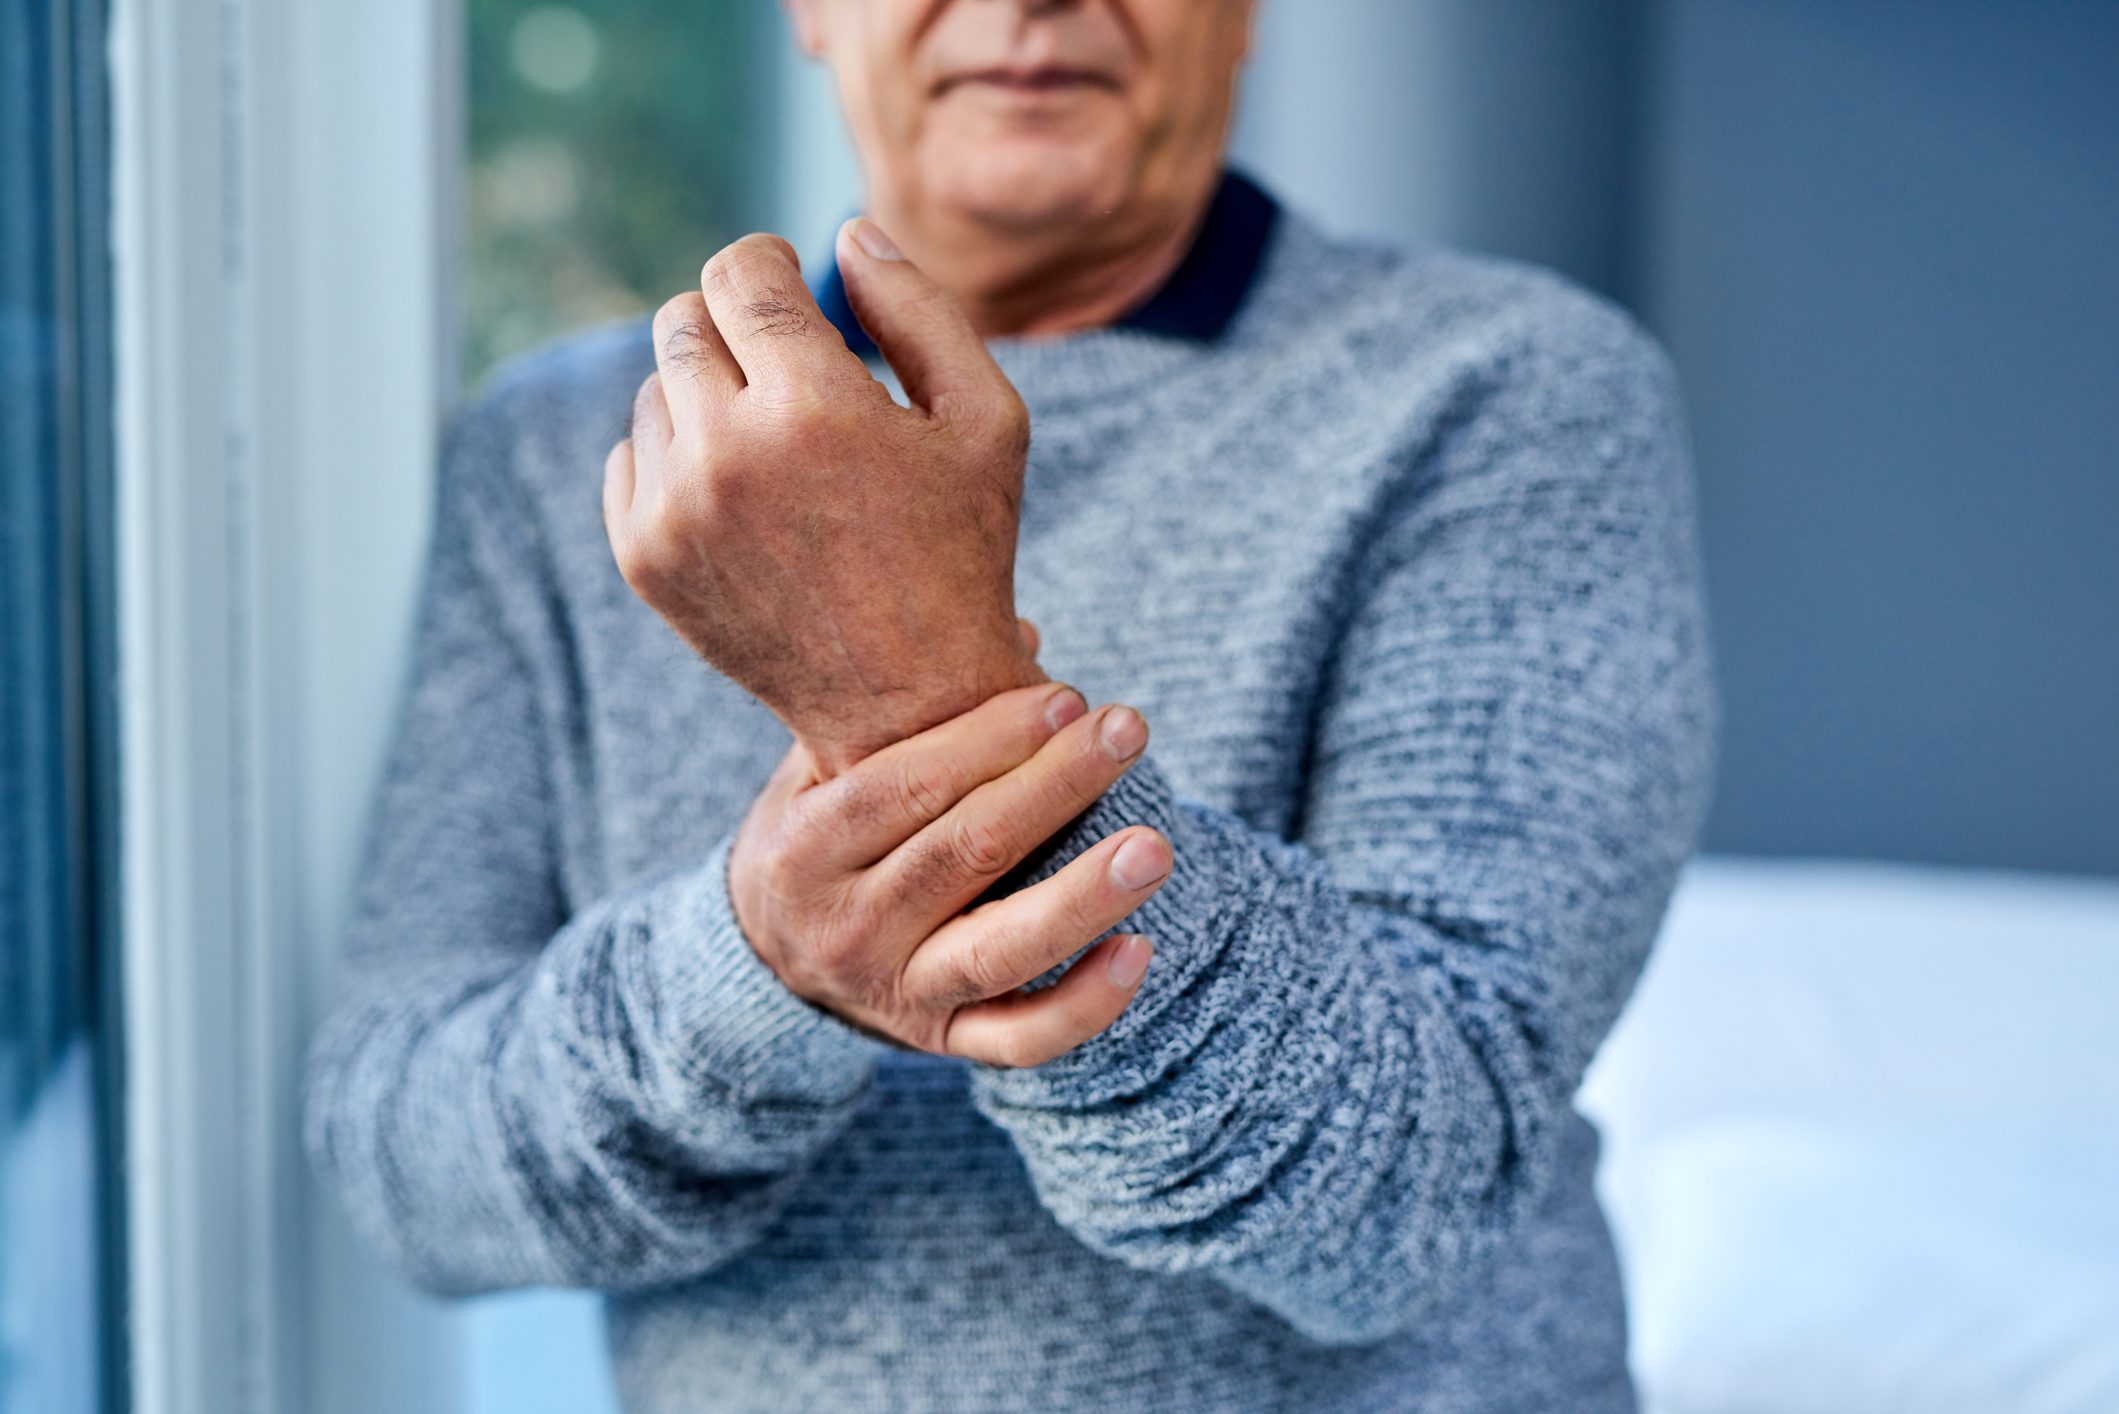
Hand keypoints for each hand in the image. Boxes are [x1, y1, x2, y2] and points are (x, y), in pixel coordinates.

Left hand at [603, 219, 1040, 777]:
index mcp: (814, 406)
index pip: (740, 272)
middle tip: (788, 368)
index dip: (768, 263)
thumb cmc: (961, 550)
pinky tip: (739, 492)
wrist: (911, 704)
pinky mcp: (643, 559)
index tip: (791, 283)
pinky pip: (628, 458)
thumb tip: (846, 233)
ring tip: (775, 444)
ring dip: (708, 393)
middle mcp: (727, 453)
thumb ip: (918, 308)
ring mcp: (674, 511)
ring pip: (655, 389)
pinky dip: (675, 457)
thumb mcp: (984, 420)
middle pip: (684, 318)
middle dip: (736, 324)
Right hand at [728, 682, 1169, 1066]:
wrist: (770, 962)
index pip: (904, 788)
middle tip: (1126, 730)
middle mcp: (847, 929)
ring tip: (1154, 846)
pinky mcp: (944, 1043)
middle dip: (1052, 788)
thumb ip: (903, 709)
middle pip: (962, 855)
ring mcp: (897, 994)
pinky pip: (1022, 1039)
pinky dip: (1084, 1005)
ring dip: (1082, 896)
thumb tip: (1025, 631)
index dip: (989, 740)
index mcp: (805, 849)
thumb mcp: (822, 770)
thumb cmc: (821, 835)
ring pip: (1000, 950)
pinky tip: (1140, 950)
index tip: (1065, 697)